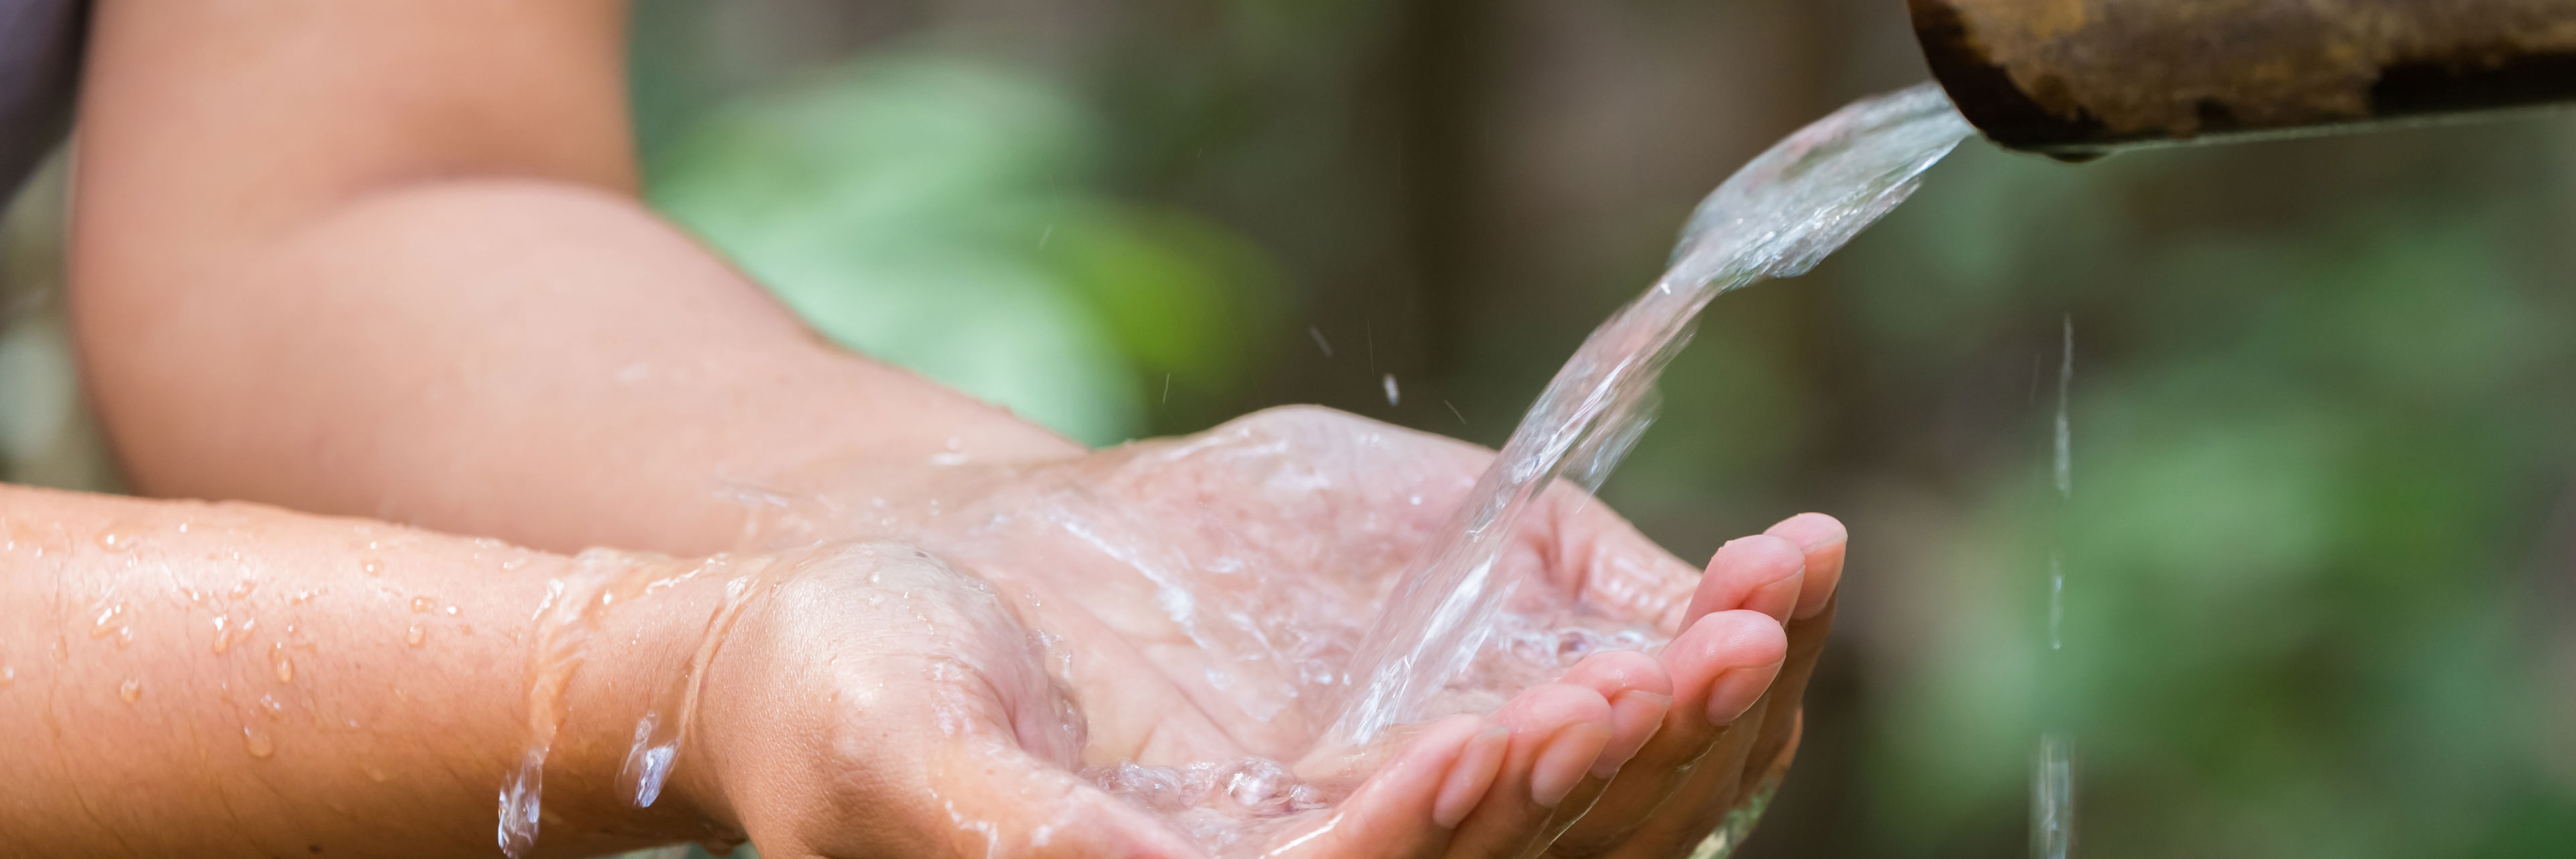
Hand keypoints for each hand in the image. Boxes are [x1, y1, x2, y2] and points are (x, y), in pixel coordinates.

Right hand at [714, 406, 1844, 856]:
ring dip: (1687, 701)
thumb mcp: (917, 765)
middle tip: (1715, 653)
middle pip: (1519, 854)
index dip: (1435, 826)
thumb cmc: (850, 694)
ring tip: (1772, 598)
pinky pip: (1585, 681)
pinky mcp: (1429, 698)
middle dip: (1620, 761)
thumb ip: (1033, 843)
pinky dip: (1678, 626)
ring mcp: (1396, 793)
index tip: (1499, 730)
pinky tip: (1775, 563)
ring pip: (1585, 788)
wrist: (887, 588)